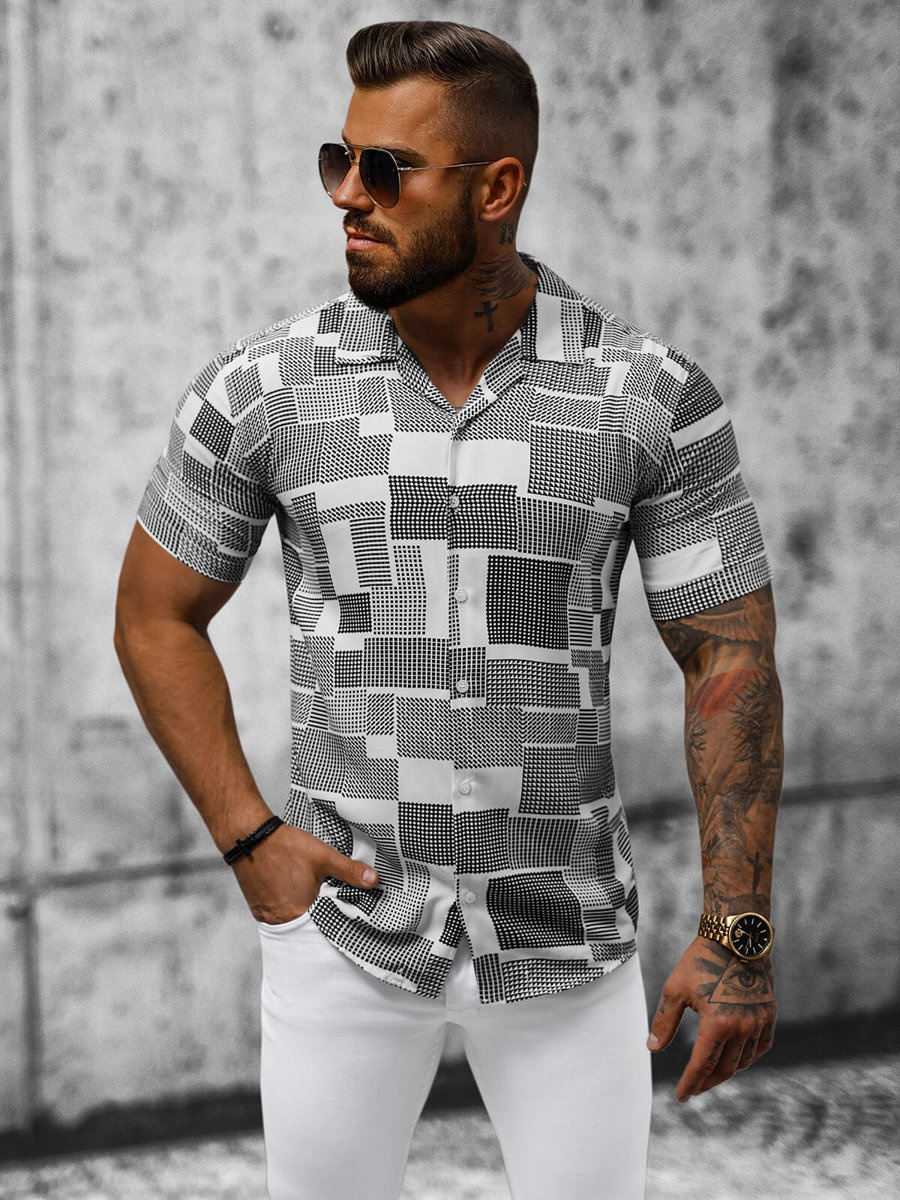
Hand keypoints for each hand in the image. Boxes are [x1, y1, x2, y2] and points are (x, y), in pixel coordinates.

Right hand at [229, 822, 378, 924]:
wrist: (249, 837)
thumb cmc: (284, 846)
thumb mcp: (323, 856)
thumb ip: (349, 871)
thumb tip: (373, 880)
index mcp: (299, 912)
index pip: (323, 928)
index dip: (333, 921)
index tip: (341, 916)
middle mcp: (280, 919)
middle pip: (306, 927)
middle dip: (318, 918)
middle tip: (326, 905)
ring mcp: (266, 915)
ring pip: (291, 922)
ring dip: (301, 914)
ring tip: (310, 899)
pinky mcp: (257, 908)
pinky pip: (277, 916)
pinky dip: (286, 909)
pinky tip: (292, 895)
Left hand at [647, 937, 775, 1100]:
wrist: (734, 937)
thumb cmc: (700, 960)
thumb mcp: (675, 990)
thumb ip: (664, 1022)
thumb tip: (652, 1047)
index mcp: (717, 1024)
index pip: (701, 1065)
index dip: (690, 1083)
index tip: (681, 1096)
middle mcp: (742, 1028)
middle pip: (724, 1068)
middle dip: (706, 1082)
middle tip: (694, 1089)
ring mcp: (759, 1022)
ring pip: (743, 1060)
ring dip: (726, 1071)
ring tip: (710, 1074)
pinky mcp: (769, 1014)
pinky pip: (761, 1047)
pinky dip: (748, 1057)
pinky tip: (736, 1059)